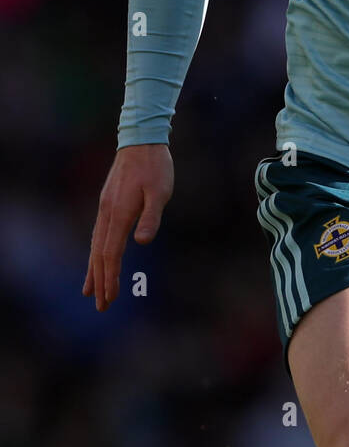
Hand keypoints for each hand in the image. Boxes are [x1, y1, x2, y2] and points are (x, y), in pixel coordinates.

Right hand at [82, 145, 173, 310]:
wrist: (141, 140)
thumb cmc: (155, 167)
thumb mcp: (160, 192)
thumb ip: (151, 217)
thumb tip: (142, 242)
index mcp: (120, 214)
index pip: (112, 253)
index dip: (110, 278)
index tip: (110, 299)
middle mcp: (108, 213)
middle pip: (99, 254)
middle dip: (100, 282)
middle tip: (101, 306)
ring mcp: (105, 208)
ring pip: (96, 246)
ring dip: (94, 270)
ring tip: (90, 291)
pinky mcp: (108, 203)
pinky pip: (98, 235)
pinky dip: (96, 253)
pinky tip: (97, 259)